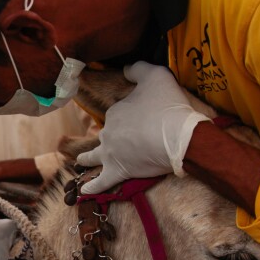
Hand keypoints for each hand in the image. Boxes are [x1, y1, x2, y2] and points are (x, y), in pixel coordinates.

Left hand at [76, 61, 210, 194]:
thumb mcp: (156, 75)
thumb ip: (138, 69)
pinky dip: (92, 187)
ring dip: (87, 158)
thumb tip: (126, 68)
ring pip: (94, 156)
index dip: (133, 115)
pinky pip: (101, 182)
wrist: (179, 136)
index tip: (146, 117)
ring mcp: (110, 154)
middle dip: (113, 136)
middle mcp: (108, 132)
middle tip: (125, 139)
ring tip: (79, 161)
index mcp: (115, 112)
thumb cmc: (169, 106)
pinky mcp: (118, 171)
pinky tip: (84, 191)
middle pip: (108, 134)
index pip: (119, 113)